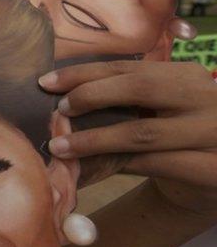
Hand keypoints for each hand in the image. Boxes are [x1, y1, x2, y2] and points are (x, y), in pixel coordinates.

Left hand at [39, 60, 216, 217]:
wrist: (213, 178)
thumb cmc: (174, 139)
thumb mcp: (161, 110)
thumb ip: (127, 99)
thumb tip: (63, 95)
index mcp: (188, 76)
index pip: (130, 68)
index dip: (85, 73)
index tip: (47, 82)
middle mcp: (207, 98)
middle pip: (140, 88)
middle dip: (90, 96)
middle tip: (58, 111)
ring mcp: (214, 133)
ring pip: (143, 132)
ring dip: (95, 139)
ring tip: (60, 146)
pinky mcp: (213, 168)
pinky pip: (155, 164)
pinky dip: (118, 164)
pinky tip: (92, 169)